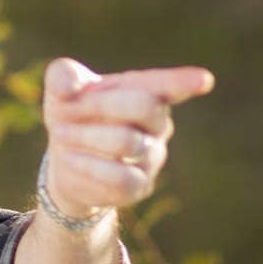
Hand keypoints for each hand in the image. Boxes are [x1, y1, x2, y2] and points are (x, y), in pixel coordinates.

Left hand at [40, 57, 213, 218]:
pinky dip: (89, 166)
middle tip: (66, 109)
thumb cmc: (73, 113)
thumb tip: (69, 89)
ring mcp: (153, 156)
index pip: (167, 85)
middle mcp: (157, 124)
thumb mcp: (62, 88)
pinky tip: (69, 159)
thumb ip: (63, 77)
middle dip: (101, 103)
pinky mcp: (139, 186)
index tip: (203, 80)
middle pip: (145, 106)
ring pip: (128, 142)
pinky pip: (120, 177)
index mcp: (144, 92)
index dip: (184, 82)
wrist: (65, 158)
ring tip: (59, 134)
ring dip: (86, 136)